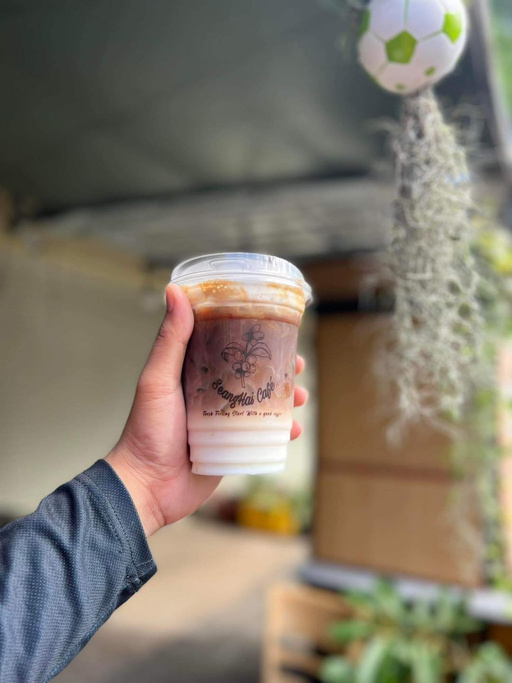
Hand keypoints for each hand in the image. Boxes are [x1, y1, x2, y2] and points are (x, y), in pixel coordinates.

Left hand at [106, 284, 307, 535]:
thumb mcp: (158, 380)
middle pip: (250, 373)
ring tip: (301, 397)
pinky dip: (280, 430)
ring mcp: (222, 420)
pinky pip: (260, 433)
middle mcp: (209, 393)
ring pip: (260, 402)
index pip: (227, 345)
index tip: (274, 327)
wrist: (147, 486)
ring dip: (284, 398)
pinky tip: (292, 430)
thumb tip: (175, 290)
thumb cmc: (147, 431)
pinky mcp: (231, 445)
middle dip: (277, 368)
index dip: (252, 336)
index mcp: (192, 372)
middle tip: (297, 365)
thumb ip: (171, 339)